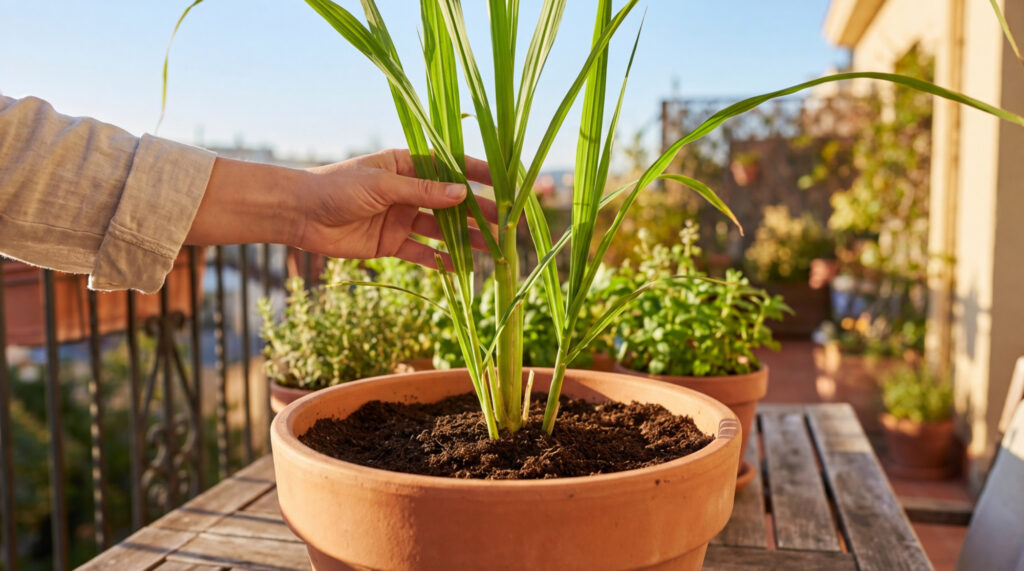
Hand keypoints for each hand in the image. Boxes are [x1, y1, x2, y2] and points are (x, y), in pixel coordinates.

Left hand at [296, 149, 495, 267]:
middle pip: (450, 202)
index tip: (502, 181)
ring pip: (440, 229)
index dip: (476, 173)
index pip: (449, 166)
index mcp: (405, 165)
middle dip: (477, 212)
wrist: (299, 214)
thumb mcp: (383, 185)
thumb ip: (423, 192)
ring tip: (492, 248)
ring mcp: (400, 217)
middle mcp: (407, 190)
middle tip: (505, 222)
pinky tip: (462, 268)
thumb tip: (463, 194)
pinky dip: (440, 261)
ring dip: (465, 238)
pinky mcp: (390, 243)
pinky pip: (421, 253)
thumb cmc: (337, 187)